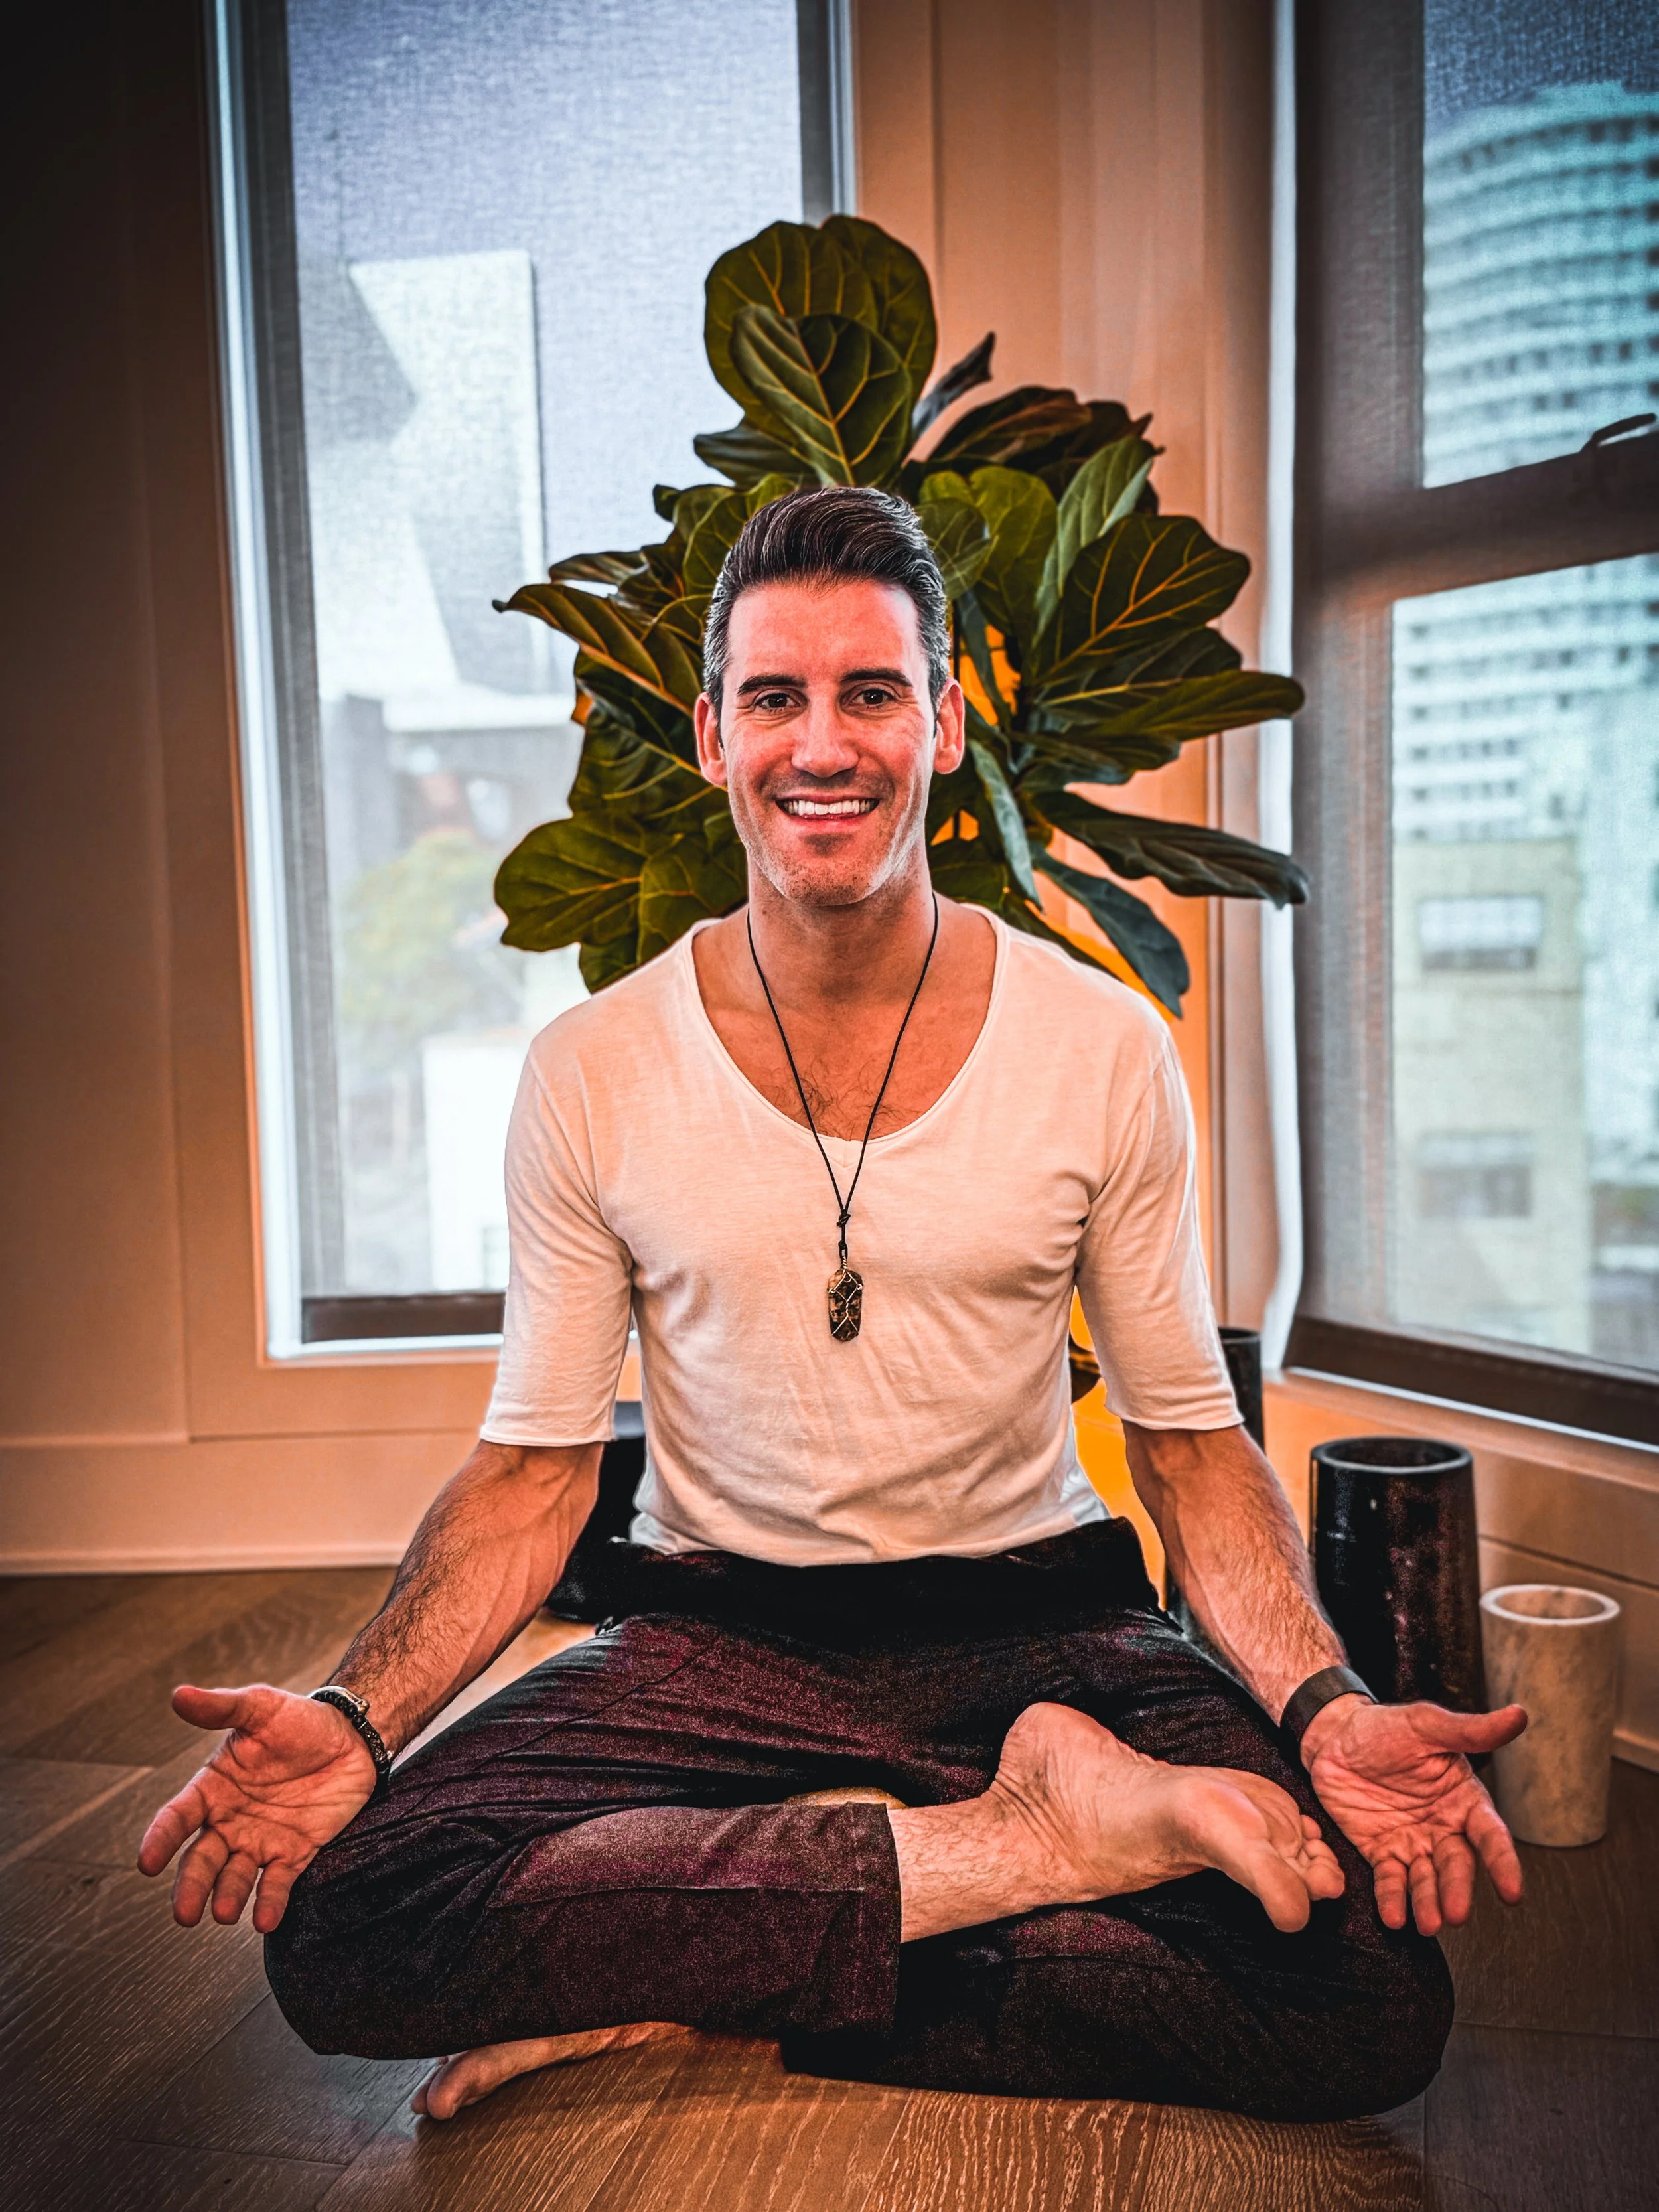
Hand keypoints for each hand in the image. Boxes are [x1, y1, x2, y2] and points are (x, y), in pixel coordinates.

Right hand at [137, 1684, 377, 1932]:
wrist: (351, 1736)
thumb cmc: (299, 1720)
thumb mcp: (260, 1707)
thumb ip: (221, 1707)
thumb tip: (179, 1695)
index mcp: (213, 1788)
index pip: (178, 1818)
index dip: (161, 1839)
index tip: (147, 1862)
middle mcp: (230, 1821)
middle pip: (202, 1859)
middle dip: (191, 1886)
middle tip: (184, 1913)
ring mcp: (261, 1840)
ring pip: (235, 1876)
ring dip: (228, 1896)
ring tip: (225, 1913)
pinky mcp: (295, 1853)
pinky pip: (278, 1883)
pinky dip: (270, 1903)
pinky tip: (265, 1920)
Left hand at [1302, 1695, 1526, 1934]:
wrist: (1333, 1736)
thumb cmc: (1385, 1727)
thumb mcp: (1427, 1725)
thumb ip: (1472, 1730)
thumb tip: (1519, 1716)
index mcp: (1462, 1799)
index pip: (1489, 1835)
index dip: (1502, 1863)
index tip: (1512, 1891)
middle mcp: (1443, 1827)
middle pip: (1456, 1864)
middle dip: (1457, 1890)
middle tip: (1455, 1913)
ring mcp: (1412, 1842)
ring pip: (1426, 1879)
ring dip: (1428, 1902)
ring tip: (1428, 1923)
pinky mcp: (1381, 1851)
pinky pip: (1390, 1879)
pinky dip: (1392, 1898)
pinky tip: (1393, 1916)